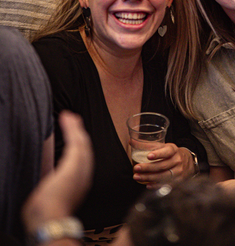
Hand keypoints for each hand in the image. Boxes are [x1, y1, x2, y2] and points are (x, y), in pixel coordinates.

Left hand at [22, 111, 93, 232]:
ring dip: (75, 127)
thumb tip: (47, 175)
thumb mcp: (52, 194)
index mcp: (80, 183)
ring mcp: (81, 169)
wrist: (51, 219)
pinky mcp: (75, 163)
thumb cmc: (48, 213)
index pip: (82, 159)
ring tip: (69, 116)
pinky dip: (72, 128)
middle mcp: (85, 175)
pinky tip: (67, 118)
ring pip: (81, 142)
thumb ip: (53, 182)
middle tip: (73, 120)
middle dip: (79, 132)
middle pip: (84, 147)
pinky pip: (75, 141)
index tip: (74, 134)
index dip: (79, 145)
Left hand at [133, 144, 193, 187]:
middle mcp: (177, 161)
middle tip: (136, 168)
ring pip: (163, 176)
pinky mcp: (178, 182)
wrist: (188, 163)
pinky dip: (155, 185)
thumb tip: (131, 141)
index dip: (158, 154)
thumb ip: (148, 145)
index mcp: (174, 150)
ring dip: (149, 177)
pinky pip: (166, 185)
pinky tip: (147, 184)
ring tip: (137, 177)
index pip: (167, 152)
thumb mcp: (164, 146)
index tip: (148, 156)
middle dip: (148, 168)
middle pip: (162, 165)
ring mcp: (178, 172)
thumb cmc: (172, 153)